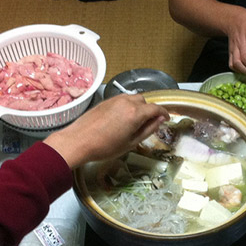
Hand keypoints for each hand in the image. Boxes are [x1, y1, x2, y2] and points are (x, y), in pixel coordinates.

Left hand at [44, 95, 168, 167]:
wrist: (78, 141)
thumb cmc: (105, 146)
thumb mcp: (131, 142)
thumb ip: (148, 129)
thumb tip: (160, 120)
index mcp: (136, 113)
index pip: (156, 108)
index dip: (164, 113)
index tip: (166, 119)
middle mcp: (127, 102)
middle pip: (144, 101)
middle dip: (149, 110)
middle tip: (149, 123)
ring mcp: (115, 100)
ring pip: (133, 99)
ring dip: (138, 107)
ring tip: (135, 122)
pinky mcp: (105, 101)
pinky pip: (122, 100)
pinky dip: (127, 106)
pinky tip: (122, 119)